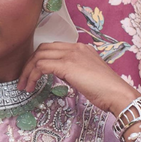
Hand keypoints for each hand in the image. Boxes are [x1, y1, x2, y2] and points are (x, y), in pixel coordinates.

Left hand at [16, 41, 138, 115]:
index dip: (39, 60)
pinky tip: (31, 87)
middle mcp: (75, 48)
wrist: (117, 94)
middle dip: (29, 64)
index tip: (32, 74)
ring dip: (27, 72)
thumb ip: (74, 72)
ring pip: (39, 56)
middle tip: (23, 80)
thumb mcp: (87, 77)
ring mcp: (71, 55)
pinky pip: (41, 66)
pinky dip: (32, 76)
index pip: (53, 48)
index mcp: (81, 48)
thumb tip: (61, 76)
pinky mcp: (67, 65)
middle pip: (43, 49)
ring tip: (24, 86)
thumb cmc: (106, 91)